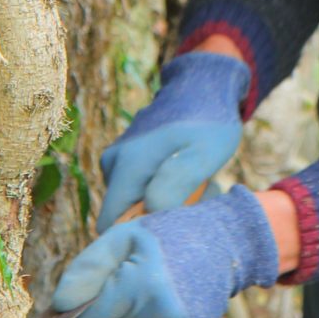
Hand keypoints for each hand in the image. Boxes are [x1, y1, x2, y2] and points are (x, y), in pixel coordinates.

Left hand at [53, 186, 279, 317]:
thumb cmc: (164, 239)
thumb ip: (86, 269)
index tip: (121, 279)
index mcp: (143, 283)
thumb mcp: (122, 238)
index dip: (99, 300)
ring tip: (157, 299)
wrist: (223, 244)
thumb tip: (59, 305)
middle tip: (146, 283)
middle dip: (120, 313)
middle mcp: (165, 314)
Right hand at [98, 51, 249, 231]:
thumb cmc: (209, 121)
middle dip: (155, 217)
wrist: (204, 84)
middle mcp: (113, 163)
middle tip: (193, 201)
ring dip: (161, 202)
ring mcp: (117, 158)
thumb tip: (149, 209)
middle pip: (123, 215)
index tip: (172, 224)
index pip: (110, 226)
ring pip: (133, 201)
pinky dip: (161, 188)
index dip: (138, 233)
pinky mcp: (126, 157)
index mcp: (126, 165)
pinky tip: (186, 178)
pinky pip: (138, 186)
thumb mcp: (203, 153)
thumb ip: (176, 182)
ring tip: (194, 187)